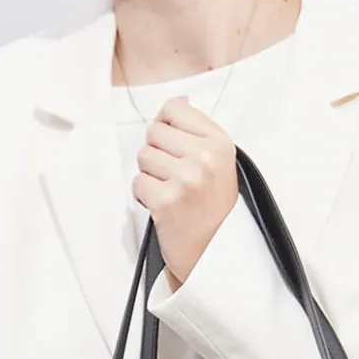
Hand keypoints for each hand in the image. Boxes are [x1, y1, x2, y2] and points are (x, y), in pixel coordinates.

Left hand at [132, 96, 238, 292]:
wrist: (217, 255)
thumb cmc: (216, 210)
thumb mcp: (220, 163)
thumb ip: (198, 132)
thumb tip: (177, 102)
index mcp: (219, 143)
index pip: (174, 109)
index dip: (167, 127)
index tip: (175, 148)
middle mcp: (204, 158)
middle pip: (154, 132)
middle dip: (158, 154)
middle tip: (175, 178)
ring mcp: (185, 179)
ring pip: (144, 157)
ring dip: (151, 176)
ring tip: (172, 193)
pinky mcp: (166, 201)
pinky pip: (138, 183)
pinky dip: (145, 197)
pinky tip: (164, 208)